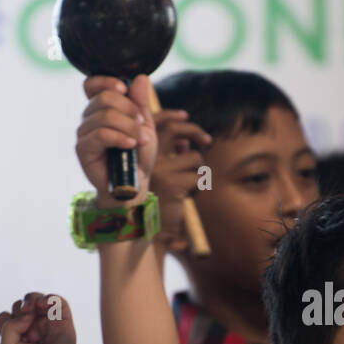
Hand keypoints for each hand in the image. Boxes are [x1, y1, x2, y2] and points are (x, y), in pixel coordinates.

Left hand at [0, 292, 78, 343]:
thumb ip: (10, 325)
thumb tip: (30, 311)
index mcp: (17, 336)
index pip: (8, 316)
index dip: (9, 319)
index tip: (17, 335)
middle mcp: (32, 328)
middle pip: (21, 305)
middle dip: (20, 310)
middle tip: (27, 326)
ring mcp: (48, 324)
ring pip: (37, 299)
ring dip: (32, 300)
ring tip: (33, 310)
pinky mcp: (64, 321)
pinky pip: (57, 301)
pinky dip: (49, 299)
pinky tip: (44, 305)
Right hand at [75, 75, 159, 204]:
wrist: (135, 183)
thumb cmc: (138, 154)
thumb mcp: (145, 125)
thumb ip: (141, 102)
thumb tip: (140, 77)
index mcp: (101, 108)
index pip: (92, 84)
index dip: (106, 81)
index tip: (125, 89)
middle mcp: (89, 117)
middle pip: (105, 98)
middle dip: (130, 110)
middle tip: (141, 125)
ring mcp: (84, 133)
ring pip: (105, 116)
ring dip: (129, 126)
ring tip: (140, 140)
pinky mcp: (82, 149)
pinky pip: (101, 134)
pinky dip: (120, 137)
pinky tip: (130, 145)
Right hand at [149, 110, 211, 250]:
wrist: (144, 228)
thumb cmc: (153, 199)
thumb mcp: (157, 171)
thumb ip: (167, 153)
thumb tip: (185, 141)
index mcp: (136, 150)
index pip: (154, 120)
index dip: (172, 115)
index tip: (185, 117)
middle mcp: (143, 157)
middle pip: (174, 128)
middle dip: (194, 131)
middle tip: (206, 141)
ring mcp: (157, 169)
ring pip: (193, 156)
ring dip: (197, 169)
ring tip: (187, 182)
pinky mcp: (171, 183)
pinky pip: (198, 174)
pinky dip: (199, 184)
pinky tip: (187, 195)